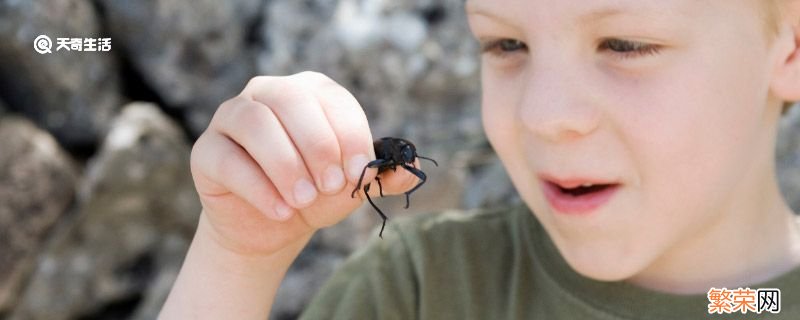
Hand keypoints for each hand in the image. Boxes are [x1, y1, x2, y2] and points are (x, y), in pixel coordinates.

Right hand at [190, 72, 420, 256]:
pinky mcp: (206, 150)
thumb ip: (383, 175)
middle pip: (292, 101)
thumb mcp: (352, 186)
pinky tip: (280, 211)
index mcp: (310, 92)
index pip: (332, 99)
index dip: (350, 136)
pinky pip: (228, 159)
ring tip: (303, 200)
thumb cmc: (315, 193)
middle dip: (318, 147)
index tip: (360, 174)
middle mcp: (268, 93)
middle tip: (331, 187)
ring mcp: (232, 117)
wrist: (271, 226)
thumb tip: (412, 169)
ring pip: (256, 123)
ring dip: (285, 165)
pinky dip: (258, 188)